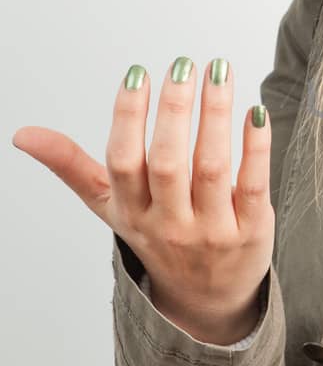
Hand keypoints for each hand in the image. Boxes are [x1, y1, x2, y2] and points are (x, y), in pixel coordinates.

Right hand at [12, 58, 273, 338]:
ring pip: (213, 167)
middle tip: (182, 65)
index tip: (138, 73)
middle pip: (170, 163)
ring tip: (219, 71)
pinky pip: (253, 184)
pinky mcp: (251, 230)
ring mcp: (212, 229)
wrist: (207, 300)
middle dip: (175, 110)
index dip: (128, 117)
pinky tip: (255, 112)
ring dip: (216, 116)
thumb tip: (22, 134)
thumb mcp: (110, 207)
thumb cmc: (156, 237)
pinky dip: (256, 147)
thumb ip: (71, 166)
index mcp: (132, 212)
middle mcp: (170, 223)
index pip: (124, 162)